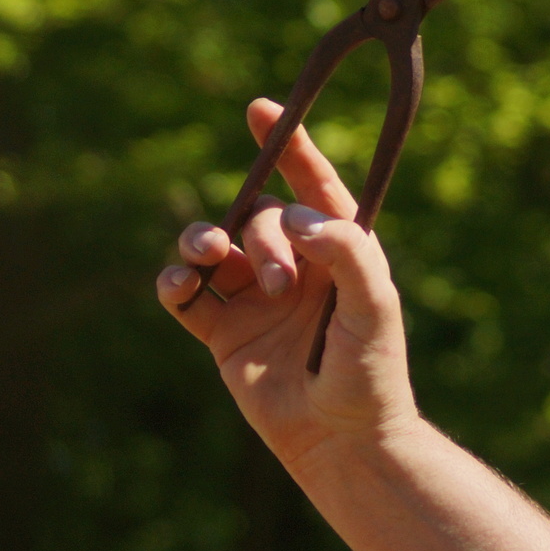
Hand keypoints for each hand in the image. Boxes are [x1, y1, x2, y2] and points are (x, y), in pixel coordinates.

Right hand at [156, 98, 418, 474]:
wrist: (342, 441)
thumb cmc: (371, 372)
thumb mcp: (373, 304)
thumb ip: (346, 250)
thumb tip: (297, 214)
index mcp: (338, 249)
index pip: (312, 184)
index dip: (288, 146)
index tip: (260, 109)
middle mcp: (295, 266)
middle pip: (258, 215)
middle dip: (260, 235)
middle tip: (280, 284)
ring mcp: (256, 298)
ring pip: (214, 243)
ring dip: (203, 238)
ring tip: (207, 256)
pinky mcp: (224, 333)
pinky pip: (187, 293)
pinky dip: (176, 282)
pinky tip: (180, 285)